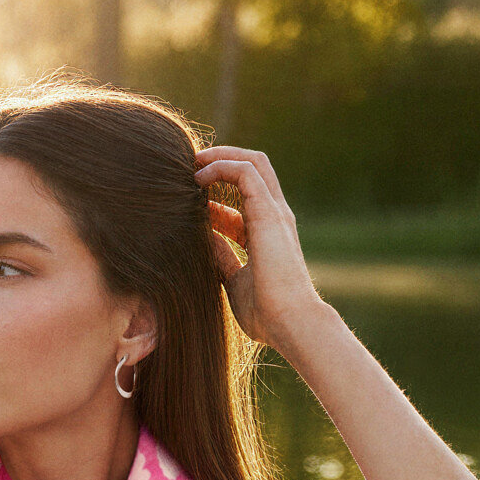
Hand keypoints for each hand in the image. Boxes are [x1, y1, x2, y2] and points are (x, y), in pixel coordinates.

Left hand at [194, 146, 325, 351]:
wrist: (291, 323)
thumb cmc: (267, 314)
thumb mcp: (234, 282)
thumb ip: (222, 259)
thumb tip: (204, 242)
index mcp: (269, 233)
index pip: (244, 201)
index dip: (216, 198)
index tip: (188, 200)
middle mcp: (275, 216)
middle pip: (253, 170)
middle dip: (222, 161)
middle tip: (190, 167)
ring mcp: (275, 212)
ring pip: (252, 162)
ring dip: (220, 157)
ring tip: (192, 162)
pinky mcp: (269, 212)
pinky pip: (245, 172)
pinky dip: (222, 167)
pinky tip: (199, 179)